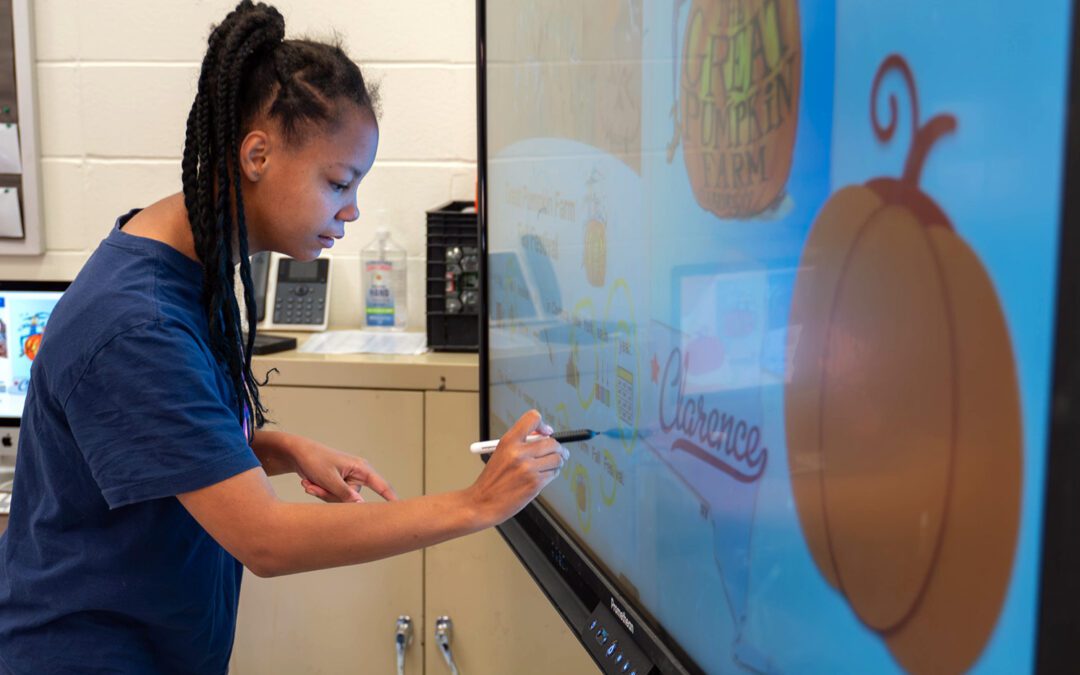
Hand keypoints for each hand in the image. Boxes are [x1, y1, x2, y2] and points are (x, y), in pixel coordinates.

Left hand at [278, 434, 397, 503]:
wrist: (298, 453)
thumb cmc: (315, 460)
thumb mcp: (329, 478)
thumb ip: (345, 494)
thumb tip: (361, 507)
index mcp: (361, 468)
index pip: (382, 486)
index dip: (392, 498)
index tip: (402, 509)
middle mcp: (357, 475)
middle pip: (354, 499)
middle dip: (332, 496)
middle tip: (315, 487)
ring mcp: (348, 481)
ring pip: (341, 501)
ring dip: (323, 494)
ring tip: (311, 483)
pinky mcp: (339, 485)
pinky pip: (333, 498)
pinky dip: (321, 493)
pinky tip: (310, 483)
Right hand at [466, 410, 567, 525]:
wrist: (482, 503)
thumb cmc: (492, 480)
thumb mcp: (501, 453)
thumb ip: (521, 442)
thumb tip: (544, 434)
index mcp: (508, 441)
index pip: (532, 419)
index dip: (543, 424)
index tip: (546, 432)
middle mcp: (519, 453)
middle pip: (552, 442)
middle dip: (557, 448)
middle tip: (557, 452)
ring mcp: (528, 469)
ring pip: (557, 458)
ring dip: (557, 462)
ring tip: (549, 465)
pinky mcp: (535, 484)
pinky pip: (554, 473)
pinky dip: (551, 474)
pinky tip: (542, 476)